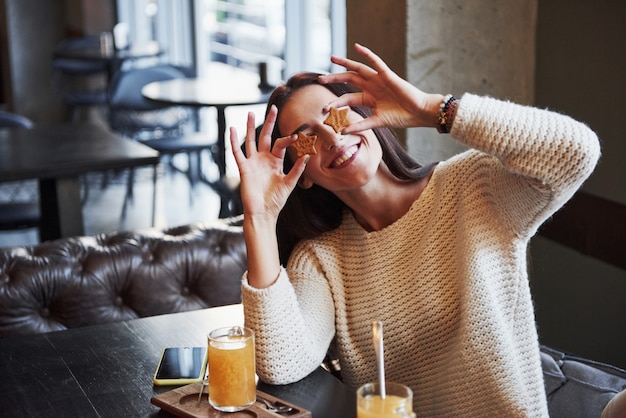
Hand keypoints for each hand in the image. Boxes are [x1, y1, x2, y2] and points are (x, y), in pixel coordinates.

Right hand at [230, 106, 307, 220]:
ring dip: (250, 127)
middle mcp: (264, 160)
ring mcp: (253, 163)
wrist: (263, 213)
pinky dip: (234, 141)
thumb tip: (306, 156)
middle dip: (269, 123)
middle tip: (273, 108)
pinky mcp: (244, 168)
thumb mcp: (289, 183)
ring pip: (251, 141)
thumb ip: (297, 170)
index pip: (280, 144)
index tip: (296, 136)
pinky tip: (232, 129)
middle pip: (265, 136)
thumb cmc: (276, 201)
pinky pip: (237, 153)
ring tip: (250, 113)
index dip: (287, 139)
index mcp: (276, 162)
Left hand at [318, 43, 442, 132]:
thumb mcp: (377, 122)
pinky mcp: (388, 75)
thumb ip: (361, 125)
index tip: (324, 108)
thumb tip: (342, 132)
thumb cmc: (402, 118)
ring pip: (358, 69)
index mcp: (368, 99)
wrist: (419, 112)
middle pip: (349, 80)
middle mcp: (371, 87)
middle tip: (320, 79)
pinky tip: (357, 47)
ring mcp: (379, 80)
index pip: (347, 98)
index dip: (335, 102)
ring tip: (332, 58)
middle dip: (334, 78)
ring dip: (345, 63)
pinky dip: (367, 54)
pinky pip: (376, 62)